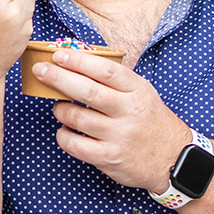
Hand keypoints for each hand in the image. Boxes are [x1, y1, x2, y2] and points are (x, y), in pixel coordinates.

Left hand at [34, 50, 189, 189]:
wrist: (173, 158)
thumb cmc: (151, 121)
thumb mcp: (143, 93)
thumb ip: (116, 81)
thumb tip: (78, 63)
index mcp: (137, 91)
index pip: (106, 70)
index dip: (79, 61)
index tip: (59, 55)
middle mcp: (128, 112)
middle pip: (87, 91)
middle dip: (58, 78)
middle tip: (40, 70)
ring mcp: (118, 136)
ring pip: (76, 117)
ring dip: (60, 109)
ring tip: (58, 106)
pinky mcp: (108, 158)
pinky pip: (74, 145)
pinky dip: (63, 135)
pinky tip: (65, 130)